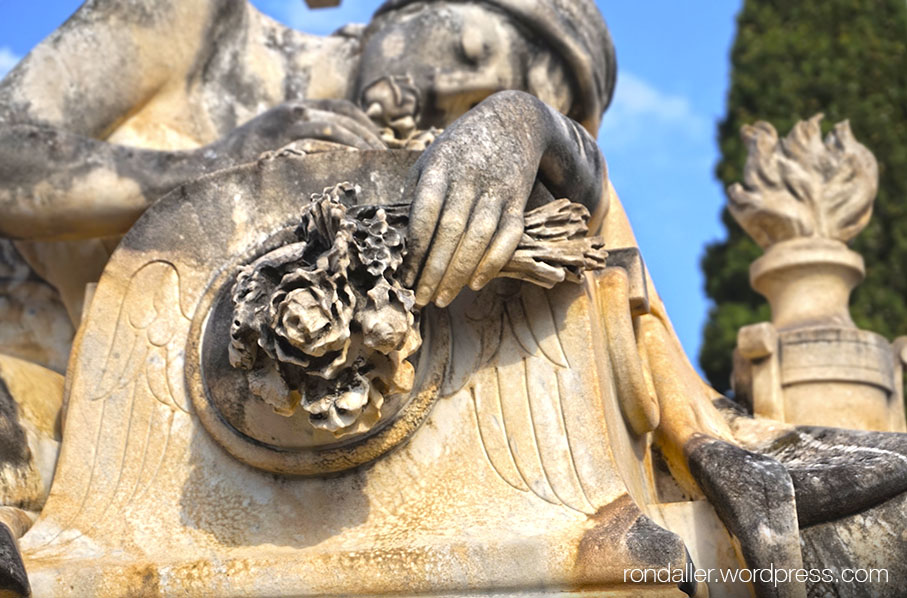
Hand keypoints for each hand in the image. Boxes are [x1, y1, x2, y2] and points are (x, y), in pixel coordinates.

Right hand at [213, 99, 384, 163]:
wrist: (203, 170)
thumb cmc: (242, 164)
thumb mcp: (275, 142)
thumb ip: (305, 142)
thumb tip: (343, 160)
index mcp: (295, 108)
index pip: (344, 109)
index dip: (368, 126)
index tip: (383, 146)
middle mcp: (294, 111)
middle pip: (346, 120)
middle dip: (372, 140)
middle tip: (389, 162)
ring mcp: (286, 127)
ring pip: (338, 132)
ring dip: (362, 150)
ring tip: (377, 171)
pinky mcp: (280, 146)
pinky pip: (320, 150)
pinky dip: (342, 160)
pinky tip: (354, 176)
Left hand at [402, 91, 547, 307]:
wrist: (514, 121)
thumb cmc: (460, 149)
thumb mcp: (432, 160)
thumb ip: (415, 193)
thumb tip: (392, 236)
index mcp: (441, 167)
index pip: (425, 213)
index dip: (413, 249)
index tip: (402, 277)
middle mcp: (469, 177)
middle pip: (451, 231)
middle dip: (434, 270)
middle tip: (420, 299)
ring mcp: (496, 188)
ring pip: (479, 237)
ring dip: (460, 273)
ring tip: (442, 299)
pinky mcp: (518, 199)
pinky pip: (508, 235)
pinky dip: (493, 262)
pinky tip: (475, 283)